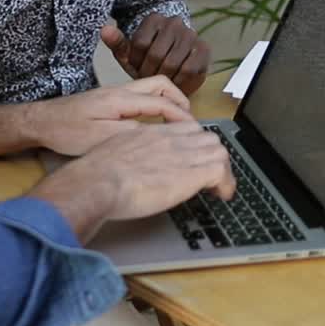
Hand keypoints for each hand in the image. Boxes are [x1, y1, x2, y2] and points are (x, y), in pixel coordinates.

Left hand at [24, 76, 190, 156]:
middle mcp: (119, 90)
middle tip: (189, 122)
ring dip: (167, 101)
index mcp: (120, 98)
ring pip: (150, 88)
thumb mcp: (100, 138)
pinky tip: (153, 124)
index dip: (182, 116)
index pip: (162, 101)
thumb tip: (158, 135)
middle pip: (160, 84)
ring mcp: (113, 93)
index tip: (194, 132)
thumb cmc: (66, 131)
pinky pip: (140, 96)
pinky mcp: (108, 100)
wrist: (40, 122)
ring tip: (176, 123)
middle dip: (179, 101)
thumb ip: (131, 134)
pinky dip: (154, 105)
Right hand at [29, 123, 235, 239]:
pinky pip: (221, 172)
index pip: (187, 130)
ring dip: (223, 170)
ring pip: (219, 152)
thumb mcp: (113, 153)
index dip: (197, 145)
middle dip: (214, 157)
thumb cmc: (97, 173)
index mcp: (151, 134)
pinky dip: (227, 184)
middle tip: (211, 176)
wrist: (98, 181)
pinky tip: (222, 195)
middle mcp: (170, 140)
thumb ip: (128, 155)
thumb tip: (129, 168)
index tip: (195, 160)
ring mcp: (182, 154)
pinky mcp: (190, 174)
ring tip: (219, 188)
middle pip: (208, 139)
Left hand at [101, 15, 210, 93]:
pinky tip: (175, 82)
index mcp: (153, 19)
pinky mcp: (204, 49)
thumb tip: (104, 30)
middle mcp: (174, 22)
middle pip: (156, 55)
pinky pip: (189, 70)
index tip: (137, 67)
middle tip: (149, 79)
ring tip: (161, 81)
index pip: (139, 44)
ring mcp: (191, 34)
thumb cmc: (148, 57)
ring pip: (172, 64)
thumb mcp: (129, 51)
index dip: (136, 62)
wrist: (173, 59)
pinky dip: (180, 81)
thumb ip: (116, 41)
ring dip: (164, 78)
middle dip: (149, 72)